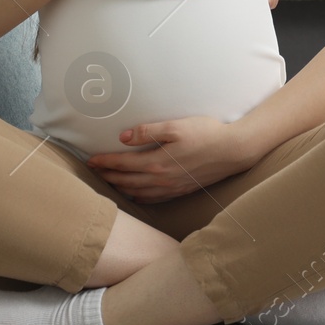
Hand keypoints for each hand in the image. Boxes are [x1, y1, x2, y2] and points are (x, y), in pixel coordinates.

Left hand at [85, 116, 255, 202]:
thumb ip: (148, 131)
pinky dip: (138, 197)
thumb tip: (123, 137)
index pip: (122, 163)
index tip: (91, 160)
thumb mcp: (176, 126)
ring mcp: (171, 188)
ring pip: (137, 192)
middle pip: (126, 180)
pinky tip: (135, 194)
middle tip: (93, 171)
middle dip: (107, 175)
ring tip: (109, 182)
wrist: (233, 151)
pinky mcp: (180, 191)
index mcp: (157, 161)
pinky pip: (152, 199)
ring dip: (120, 187)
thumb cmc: (206, 133)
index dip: (104, 162)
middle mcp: (161, 179)